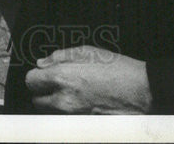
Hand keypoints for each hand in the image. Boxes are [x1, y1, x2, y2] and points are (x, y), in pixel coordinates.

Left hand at [24, 46, 151, 113]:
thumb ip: (60, 56)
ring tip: (71, 90)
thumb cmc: (119, 69)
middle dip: (43, 91)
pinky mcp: (83, 123)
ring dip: (54, 102)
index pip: (31, 81)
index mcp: (63, 77)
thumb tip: (43, 62)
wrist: (142, 91)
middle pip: (37, 100)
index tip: (43, 73)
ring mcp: (74, 114)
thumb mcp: (87, 51)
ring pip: (50, 111)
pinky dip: (68, 110)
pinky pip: (66, 118)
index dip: (36, 76)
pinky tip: (82, 99)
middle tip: (55, 82)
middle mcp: (65, 99)